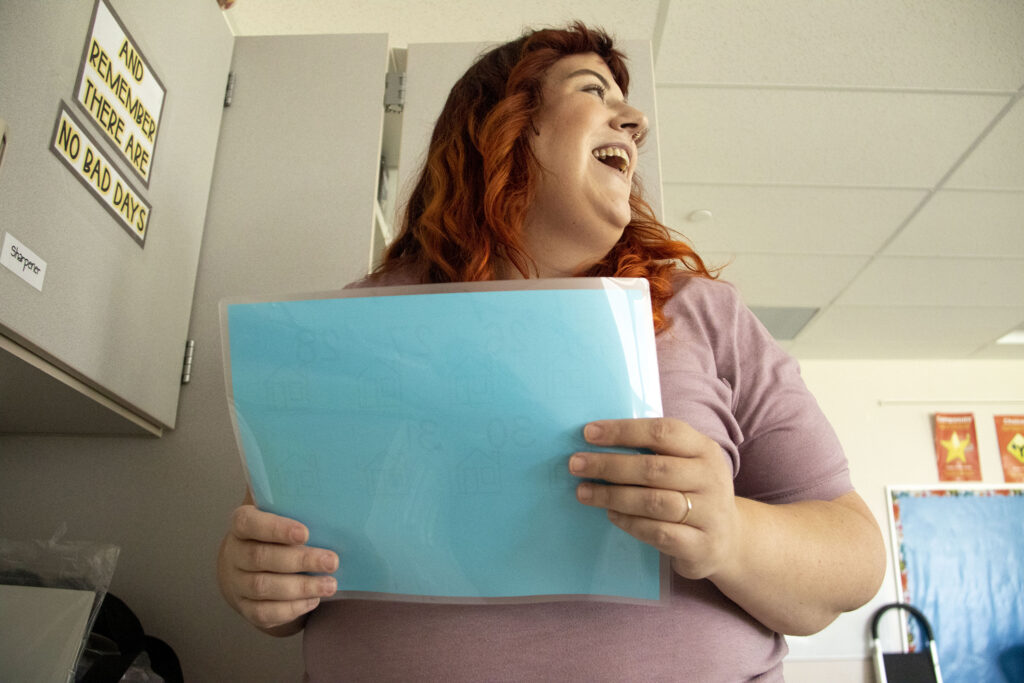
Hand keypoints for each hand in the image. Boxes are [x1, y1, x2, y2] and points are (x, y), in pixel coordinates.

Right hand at [218, 503, 338, 634]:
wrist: (246, 568)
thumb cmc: (272, 534)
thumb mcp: (277, 512)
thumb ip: (291, 498)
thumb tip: (325, 476)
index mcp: (242, 525)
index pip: (250, 523)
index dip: (276, 529)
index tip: (304, 533)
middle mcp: (234, 554)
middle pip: (262, 558)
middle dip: (300, 561)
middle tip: (332, 561)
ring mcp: (237, 584)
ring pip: (264, 587)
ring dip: (301, 587)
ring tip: (330, 584)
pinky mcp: (246, 608)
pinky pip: (265, 613)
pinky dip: (291, 608)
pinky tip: (313, 600)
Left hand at [568, 418, 738, 579]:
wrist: (729, 540)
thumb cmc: (694, 492)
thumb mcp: (687, 464)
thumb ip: (654, 451)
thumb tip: (599, 440)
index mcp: (705, 450)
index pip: (663, 432)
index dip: (624, 431)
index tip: (589, 432)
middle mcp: (710, 479)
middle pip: (654, 468)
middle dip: (609, 465)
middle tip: (576, 464)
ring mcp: (709, 514)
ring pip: (653, 501)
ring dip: (612, 495)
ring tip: (583, 491)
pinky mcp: (699, 545)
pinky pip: (657, 532)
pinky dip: (629, 522)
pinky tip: (610, 514)